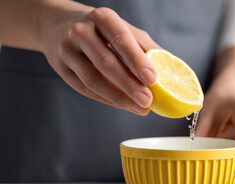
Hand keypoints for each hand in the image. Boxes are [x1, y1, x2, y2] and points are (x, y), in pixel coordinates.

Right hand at [39, 4, 159, 114]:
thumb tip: (171, 68)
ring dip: (118, 98)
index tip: (153, 79)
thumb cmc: (100, 29)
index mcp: (102, 18)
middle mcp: (81, 31)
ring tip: (140, 108)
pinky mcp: (61, 68)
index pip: (120, 40)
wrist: (57, 24)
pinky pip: (85, 89)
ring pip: (93, 79)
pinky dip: (106, 99)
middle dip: (129, 84)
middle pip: (106, 62)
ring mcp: (67, 50)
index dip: (137, 61)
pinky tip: (123, 105)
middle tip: (148, 100)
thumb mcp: (122, 28)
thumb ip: (145, 46)